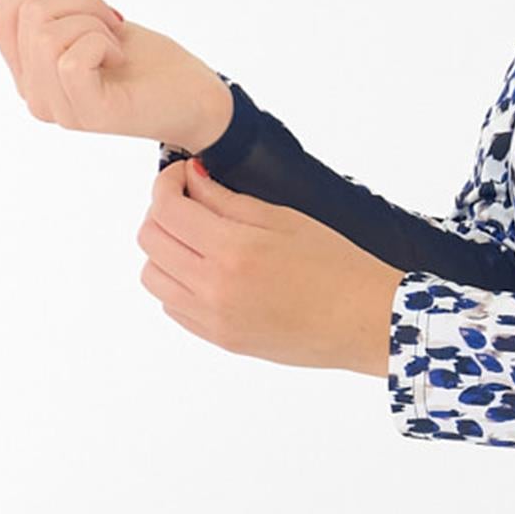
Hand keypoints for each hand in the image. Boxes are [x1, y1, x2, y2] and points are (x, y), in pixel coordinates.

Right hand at [0, 0, 228, 147]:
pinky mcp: (87, 113)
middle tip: (113, 20)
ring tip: (117, 42)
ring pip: (46, 34)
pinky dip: (103, 43)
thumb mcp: (94, 23)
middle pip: (26, 15)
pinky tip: (120, 57)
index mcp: (30, 71)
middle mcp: (35, 94)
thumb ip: (47, 12)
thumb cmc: (151, 63)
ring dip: (94, 22)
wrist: (198, 99)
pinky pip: (71, 59)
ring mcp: (58, 107)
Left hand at [138, 158, 403, 375]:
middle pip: (150, 240)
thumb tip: (192, 178)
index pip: (167, 208)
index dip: (166, 183)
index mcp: (233, 249)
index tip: (181, 175)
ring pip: (152, 276)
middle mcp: (213, 286)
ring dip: (165, 250)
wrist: (364, 320)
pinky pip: (173, 305)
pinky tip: (209, 272)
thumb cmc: (338, 266)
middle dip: (162, 212)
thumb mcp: (286, 220)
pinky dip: (178, 282)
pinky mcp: (219, 339)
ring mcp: (212, 317)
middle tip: (190, 202)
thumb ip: (229, 200)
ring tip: (198, 241)